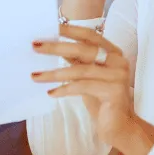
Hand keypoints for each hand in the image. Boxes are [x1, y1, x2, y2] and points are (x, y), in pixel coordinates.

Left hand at [32, 24, 153, 154]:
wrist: (119, 126)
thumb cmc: (100, 99)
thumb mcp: (86, 75)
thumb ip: (77, 60)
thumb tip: (52, 44)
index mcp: (113, 53)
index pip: (91, 36)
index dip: (71, 31)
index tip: (50, 28)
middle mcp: (118, 61)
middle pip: (83, 49)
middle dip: (56, 47)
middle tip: (34, 47)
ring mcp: (118, 76)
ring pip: (80, 70)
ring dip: (54, 73)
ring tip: (35, 76)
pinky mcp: (113, 92)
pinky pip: (82, 87)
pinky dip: (64, 89)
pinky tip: (50, 92)